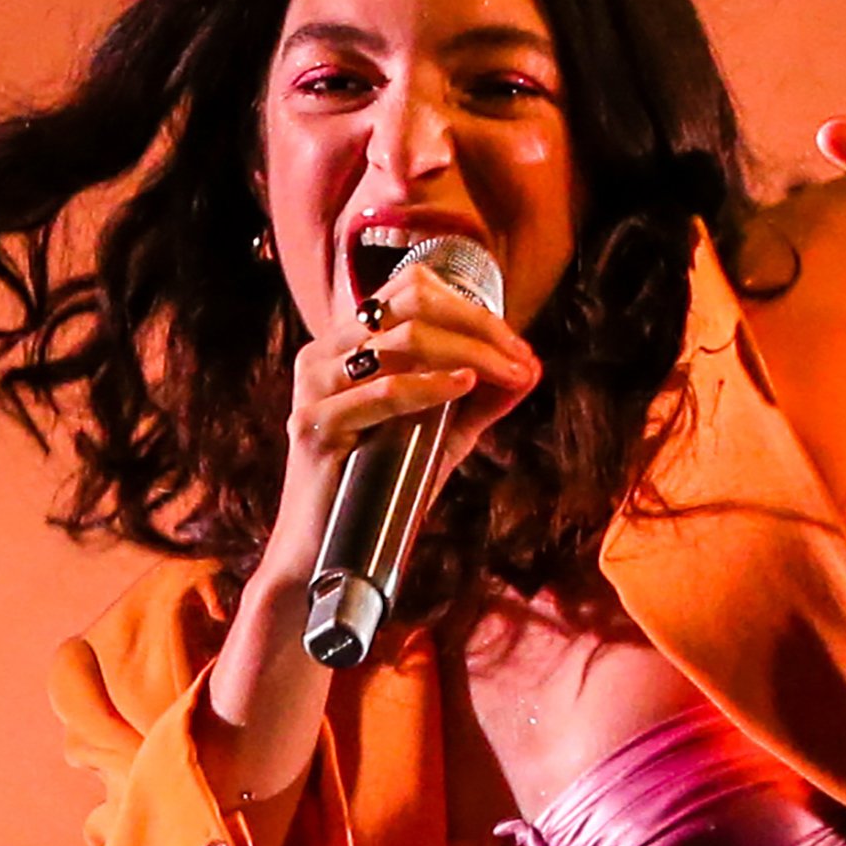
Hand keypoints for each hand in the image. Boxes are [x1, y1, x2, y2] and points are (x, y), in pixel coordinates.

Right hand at [260, 257, 543, 582]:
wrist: (327, 554)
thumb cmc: (381, 491)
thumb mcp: (439, 436)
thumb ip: (479, 401)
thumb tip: (532, 369)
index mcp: (345, 344)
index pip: (411, 291)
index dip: (471, 308)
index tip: (516, 346)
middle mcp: (324, 354)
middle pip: (411, 306)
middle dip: (478, 328)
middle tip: (520, 358)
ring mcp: (314, 387)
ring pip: (402, 341)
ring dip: (469, 352)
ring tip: (508, 373)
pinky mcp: (313, 425)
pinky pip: (383, 391)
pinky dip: (431, 385)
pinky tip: (465, 385)